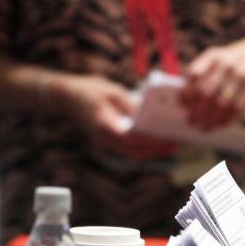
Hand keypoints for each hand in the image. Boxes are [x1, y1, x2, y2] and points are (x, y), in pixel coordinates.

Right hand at [57, 74, 178, 160]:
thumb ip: (132, 106)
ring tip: (172, 143)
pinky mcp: (108, 143)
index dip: (152, 141)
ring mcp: (104, 144)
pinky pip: (129, 150)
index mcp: (104, 125)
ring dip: (153, 151)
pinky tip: (158, 140)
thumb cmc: (90, 90)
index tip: (170, 139)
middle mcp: (104, 140)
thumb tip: (152, 117)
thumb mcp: (113, 92)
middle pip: (136, 152)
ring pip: (133, 154)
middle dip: (158, 150)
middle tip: (177, 143)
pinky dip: (144, 147)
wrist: (67, 97)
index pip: (132, 139)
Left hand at [180, 33, 244, 130]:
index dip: (186, 92)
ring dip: (211, 119)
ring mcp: (242, 74)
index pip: (194, 75)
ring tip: (204, 127)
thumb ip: (202, 73)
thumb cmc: (235, 60)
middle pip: (206, 92)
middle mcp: (227, 63)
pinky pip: (238, 107)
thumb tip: (185, 100)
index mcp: (213, 55)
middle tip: (191, 121)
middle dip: (197, 110)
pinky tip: (220, 124)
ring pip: (222, 103)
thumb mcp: (218, 58)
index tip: (182, 106)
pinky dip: (227, 119)